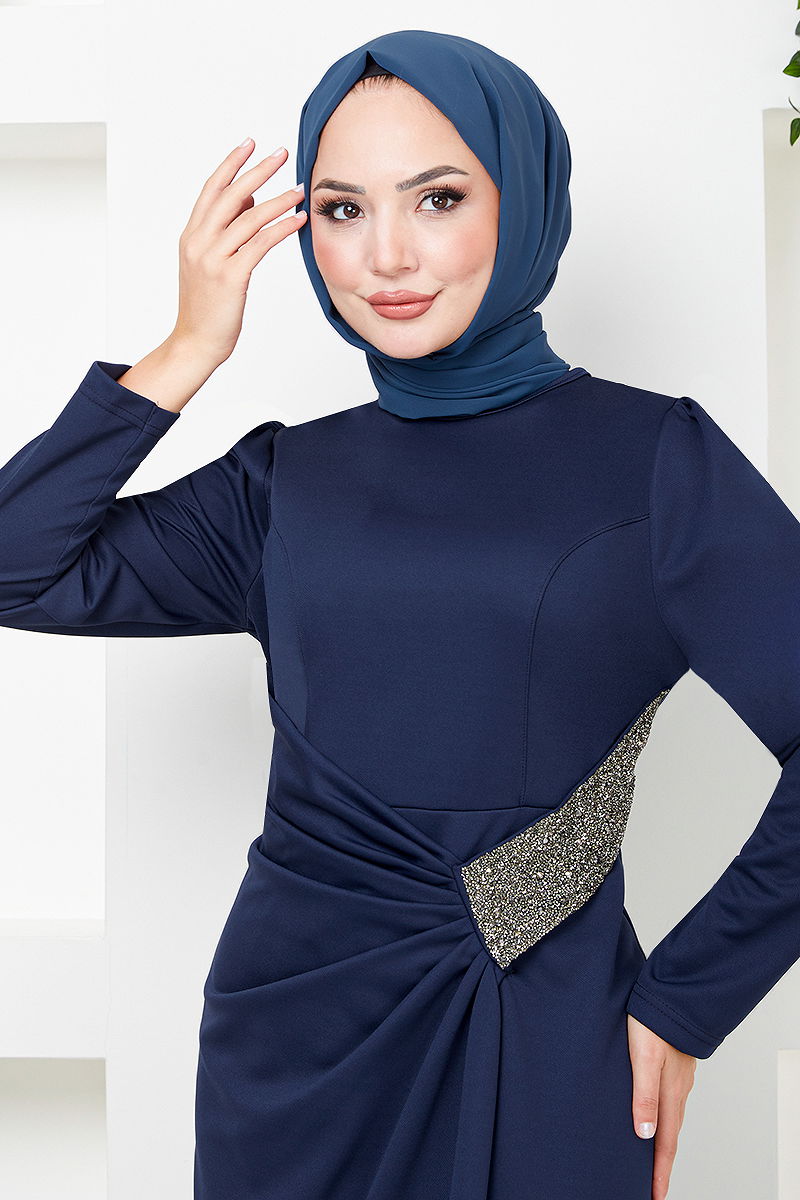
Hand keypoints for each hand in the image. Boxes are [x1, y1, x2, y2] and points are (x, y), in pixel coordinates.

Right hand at [172, 139, 306, 367]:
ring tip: (299, 188)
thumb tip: (250, 197)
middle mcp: (198, 242)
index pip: (211, 190)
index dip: (231, 164)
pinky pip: (260, 244)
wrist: (195, 342)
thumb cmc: (208, 306)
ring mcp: (213, 259)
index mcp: (191, 236)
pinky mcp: (230, 278)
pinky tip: (298, 220)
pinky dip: (281, 228)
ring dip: (277, 200)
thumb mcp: (211, 263)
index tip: (250, 143)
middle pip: (231, 195)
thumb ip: (226, 230)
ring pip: (249, 218)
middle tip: (282, 153)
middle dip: (258, 170)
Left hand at [627, 1013, 696, 1199]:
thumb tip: (645, 1136)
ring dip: (663, 1142)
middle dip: (662, 1164)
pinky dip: (664, 1118)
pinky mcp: (675, 1066)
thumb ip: (644, 1096)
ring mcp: (678, 1078)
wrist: (670, 992)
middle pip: (670, 1136)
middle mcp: (677, 1090)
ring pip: (671, 1119)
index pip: (665, 1144)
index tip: (654, 1197)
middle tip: (653, 1187)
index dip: (659, 1173)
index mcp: (670, 1093)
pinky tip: (655, 1115)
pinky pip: (670, 1102)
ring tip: (653, 1159)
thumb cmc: (652, 1023)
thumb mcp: (644, 1059)